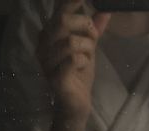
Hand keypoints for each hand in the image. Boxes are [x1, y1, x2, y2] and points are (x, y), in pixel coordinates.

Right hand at [36, 0, 111, 121]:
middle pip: (62, 21)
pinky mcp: (55, 78)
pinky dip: (84, 61)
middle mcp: (43, 46)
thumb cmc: (79, 74)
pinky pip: (73, 59)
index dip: (70, 1)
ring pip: (70, 41)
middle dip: (85, 25)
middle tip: (94, 36)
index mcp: (49, 35)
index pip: (58, 11)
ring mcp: (47, 62)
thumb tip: (106, 10)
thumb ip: (93, 29)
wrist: (77, 103)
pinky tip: (82, 67)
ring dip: (86, 47)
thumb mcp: (88, 47)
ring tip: (88, 56)